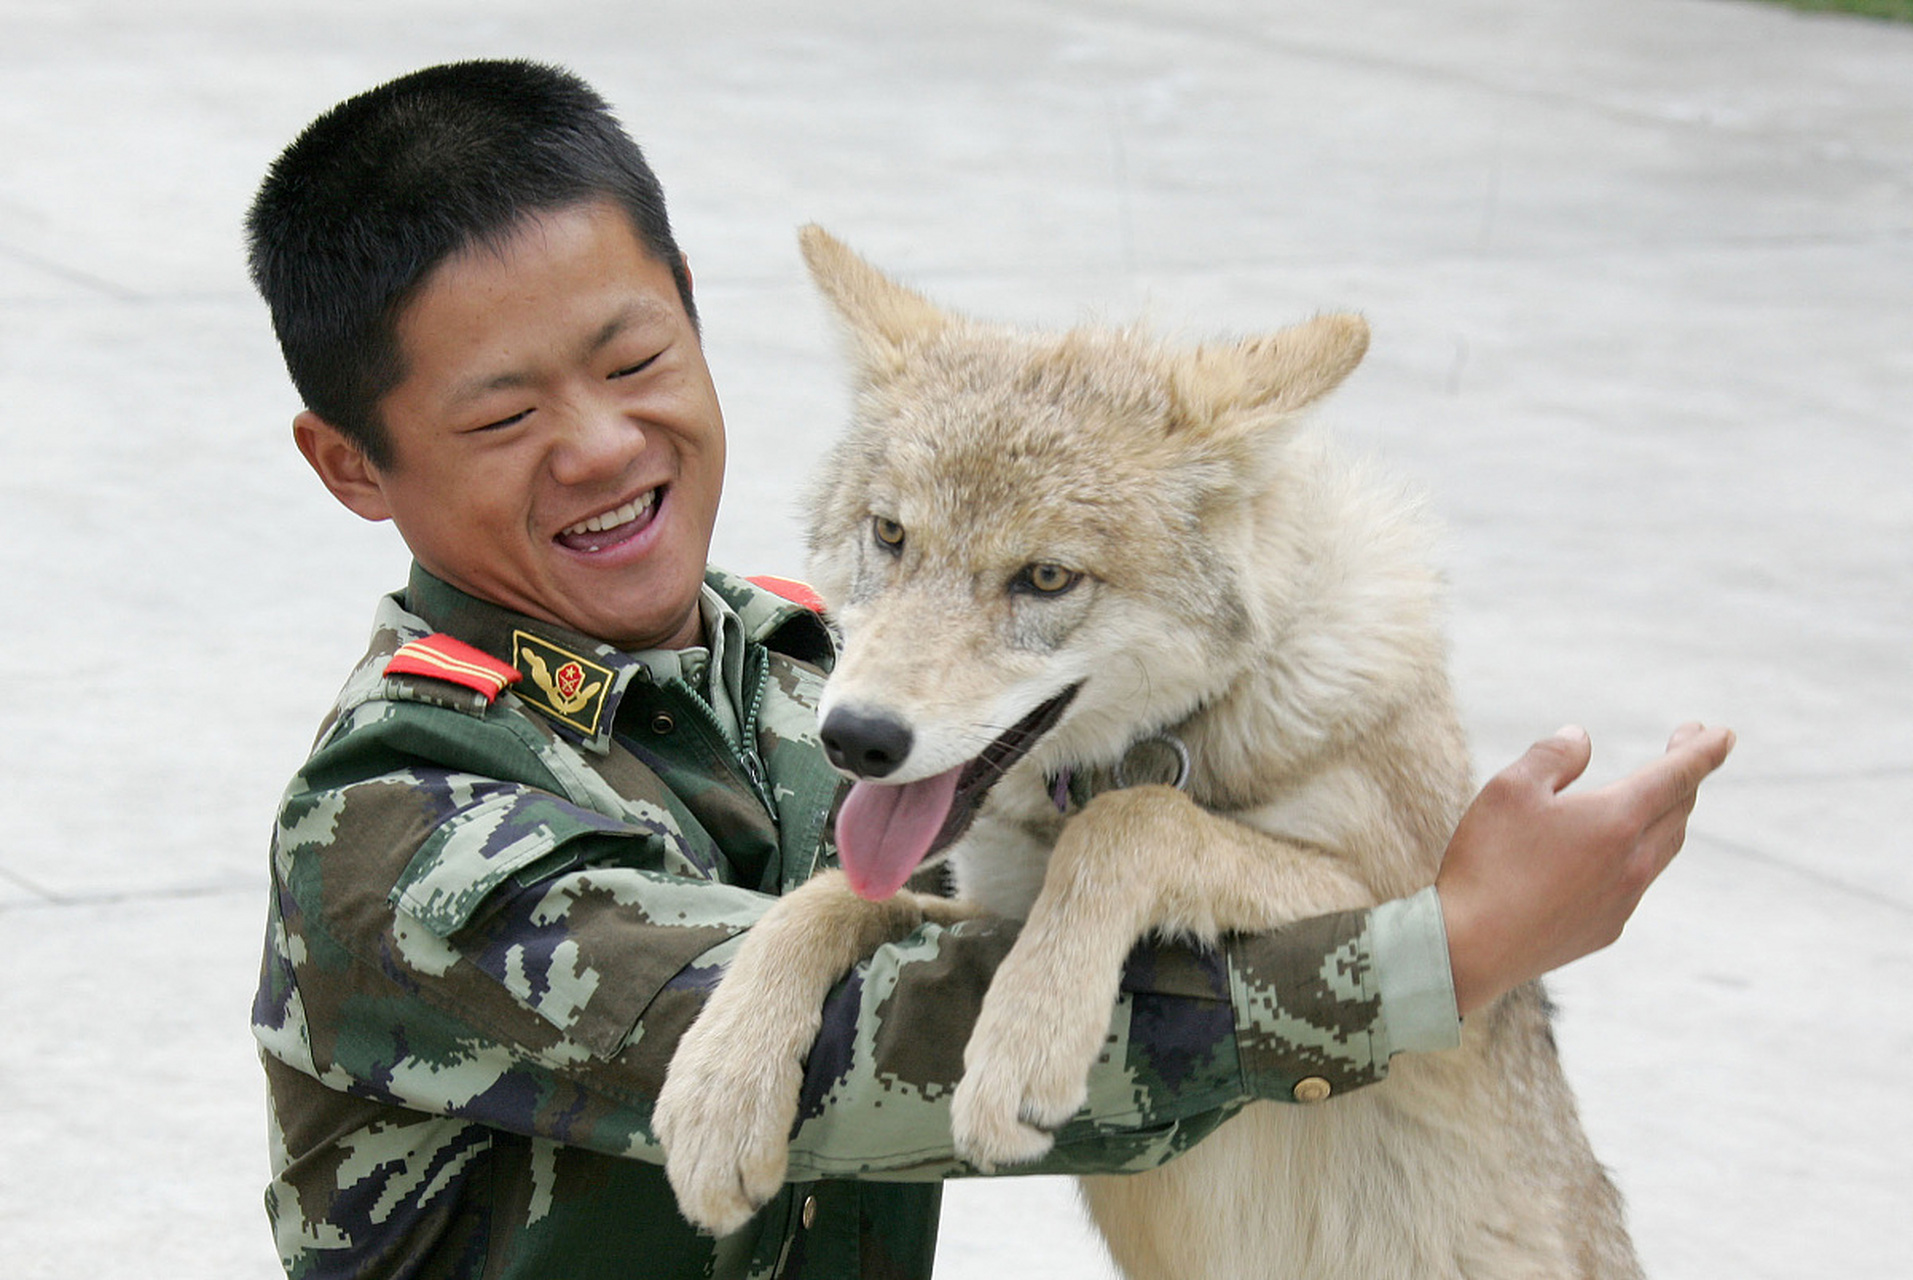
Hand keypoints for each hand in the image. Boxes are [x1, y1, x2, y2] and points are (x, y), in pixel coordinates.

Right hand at [1436, 722, 1734, 1015]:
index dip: (1704, 751)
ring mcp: (1623, 902)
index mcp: (1617, 820)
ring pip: (1664, 850)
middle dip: (1687, 777)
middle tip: (1686, 749)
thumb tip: (1581, 738)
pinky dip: (1638, 856)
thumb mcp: (1510, 789)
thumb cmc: (1488, 861)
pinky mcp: (1605, 930)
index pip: (1677, 776)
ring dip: (1668, 817)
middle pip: (1679, 812)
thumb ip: (1553, 755)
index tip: (1724, 734)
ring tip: (1660, 800)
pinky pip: (1636, 884)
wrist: (1470, 948)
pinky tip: (1613, 856)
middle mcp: (1633, 863)